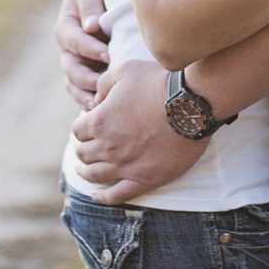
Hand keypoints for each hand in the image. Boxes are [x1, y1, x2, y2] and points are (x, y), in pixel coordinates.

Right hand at [52, 0, 109, 109]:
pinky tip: (101, 110)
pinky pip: (84, 92)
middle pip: (71, 69)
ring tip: (99, 105)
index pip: (74, 40)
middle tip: (104, 86)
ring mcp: (76, 64)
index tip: (108, 54)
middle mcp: (67, 49)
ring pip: (74, 86)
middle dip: (87, 79)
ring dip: (85, 96)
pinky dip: (90, 102)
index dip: (89, 48)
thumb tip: (91, 26)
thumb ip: (90, 5)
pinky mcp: (88, 75)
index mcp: (65, 26)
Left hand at [71, 60, 207, 204]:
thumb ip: (104, 83)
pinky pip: (117, 196)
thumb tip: (96, 99)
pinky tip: (97, 195)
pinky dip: (103, 197)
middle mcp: (107, 147)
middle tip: (87, 146)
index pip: (78, 130)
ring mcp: (125, 166)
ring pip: (95, 175)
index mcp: (100, 121)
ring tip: (83, 170)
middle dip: (83, 148)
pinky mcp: (144, 179)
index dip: (82, 126)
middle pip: (83, 153)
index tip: (89, 125)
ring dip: (86, 172)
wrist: (191, 105)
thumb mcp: (125, 70)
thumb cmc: (159, 83)